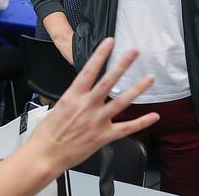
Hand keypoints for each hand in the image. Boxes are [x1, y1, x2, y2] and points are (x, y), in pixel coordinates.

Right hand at [28, 38, 157, 171]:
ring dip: (137, 89)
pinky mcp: (103, 136)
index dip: (100, 55)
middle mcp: (87, 106)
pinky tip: (153, 115)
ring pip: (121, 102)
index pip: (89, 70)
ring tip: (149, 78)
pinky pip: (127, 128)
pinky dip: (142, 122)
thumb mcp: (57, 107)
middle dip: (122, 65)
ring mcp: (97, 121)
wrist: (45, 155)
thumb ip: (74, 98)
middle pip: (108, 81)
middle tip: (134, 52)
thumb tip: (83, 93)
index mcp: (73, 97)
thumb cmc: (47, 134)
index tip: (109, 42)